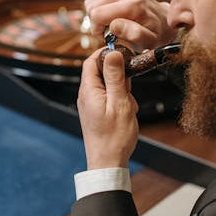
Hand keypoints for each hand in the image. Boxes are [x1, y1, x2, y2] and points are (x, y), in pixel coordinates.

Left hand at [77, 49, 138, 169]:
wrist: (108, 163)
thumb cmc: (114, 137)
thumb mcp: (120, 102)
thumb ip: (115, 77)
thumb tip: (112, 53)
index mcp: (88, 90)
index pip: (91, 61)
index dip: (106, 53)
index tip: (123, 54)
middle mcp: (86, 95)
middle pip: (101, 72)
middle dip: (119, 76)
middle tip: (129, 90)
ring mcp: (91, 104)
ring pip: (108, 85)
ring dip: (122, 91)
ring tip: (128, 107)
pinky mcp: (97, 112)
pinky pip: (109, 97)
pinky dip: (120, 101)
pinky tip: (126, 113)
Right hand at [85, 0, 175, 50]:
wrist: (162, 19)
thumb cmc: (154, 33)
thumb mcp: (149, 41)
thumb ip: (134, 35)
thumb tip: (114, 25)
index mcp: (133, 4)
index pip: (96, 15)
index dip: (98, 30)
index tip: (110, 36)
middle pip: (91, 7)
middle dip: (96, 23)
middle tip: (110, 30)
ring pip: (90, 2)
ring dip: (97, 16)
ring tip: (111, 22)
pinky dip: (99, 8)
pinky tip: (111, 13)